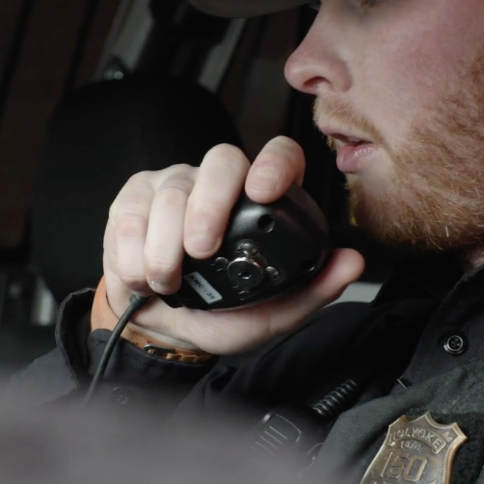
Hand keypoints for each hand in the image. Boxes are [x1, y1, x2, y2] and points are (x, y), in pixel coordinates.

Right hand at [100, 136, 364, 354]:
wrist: (164, 329)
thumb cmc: (220, 313)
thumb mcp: (274, 312)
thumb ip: (315, 288)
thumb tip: (352, 261)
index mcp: (263, 202)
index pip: (280, 155)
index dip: (274, 164)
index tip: (264, 191)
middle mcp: (222, 184)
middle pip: (221, 161)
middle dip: (208, 207)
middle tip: (201, 252)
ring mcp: (176, 184)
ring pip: (172, 192)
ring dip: (166, 248)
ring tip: (169, 283)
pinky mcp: (135, 197)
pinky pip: (132, 212)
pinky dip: (134, 253)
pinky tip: (144, 276)